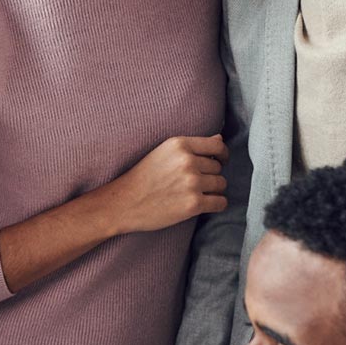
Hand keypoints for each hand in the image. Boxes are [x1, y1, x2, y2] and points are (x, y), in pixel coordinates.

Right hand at [107, 134, 227, 233]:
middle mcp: (187, 161)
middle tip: (193, 183)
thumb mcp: (164, 152)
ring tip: (195, 193)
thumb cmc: (142, 177)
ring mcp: (191, 183)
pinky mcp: (193, 204)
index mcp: (179, 144)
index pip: (217, 146)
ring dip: (213, 190)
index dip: (222, 155)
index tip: (220, 161)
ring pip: (221, 184)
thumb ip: (191, 146)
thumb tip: (220, 139)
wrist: (123, 202)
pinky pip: (220, 203)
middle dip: (210, 175)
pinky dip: (216, 204)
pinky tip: (203, 205)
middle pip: (218, 168)